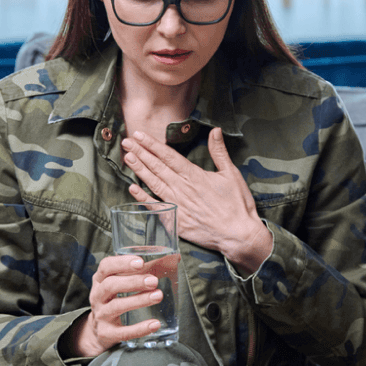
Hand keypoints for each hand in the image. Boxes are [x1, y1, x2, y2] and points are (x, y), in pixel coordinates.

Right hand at [66, 254, 163, 356]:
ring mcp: (101, 315)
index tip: (140, 262)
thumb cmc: (115, 299)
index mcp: (100, 280)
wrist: (99, 331)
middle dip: (133, 282)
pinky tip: (155, 324)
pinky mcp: (107, 334)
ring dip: (139, 300)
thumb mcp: (122, 283)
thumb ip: (145, 271)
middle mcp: (97, 296)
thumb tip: (175, 259)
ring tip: (158, 296)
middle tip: (154, 281)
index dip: (122, 263)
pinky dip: (140, 328)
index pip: (106, 266)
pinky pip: (123, 332)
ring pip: (117, 306)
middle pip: (111, 285)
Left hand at [121, 128, 271, 272]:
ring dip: (139, 170)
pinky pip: (156, 208)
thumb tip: (215, 130)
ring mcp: (178, 205)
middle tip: (126, 142)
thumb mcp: (231, 173)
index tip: (140, 135)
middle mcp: (183, 188)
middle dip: (141, 153)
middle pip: (157, 167)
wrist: (238, 235)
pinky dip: (143, 199)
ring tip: (127, 157)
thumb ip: (219, 152)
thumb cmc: (237, 204)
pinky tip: (132, 188)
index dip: (153, 145)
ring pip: (154, 184)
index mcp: (195, 175)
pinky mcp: (176, 221)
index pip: (169, 156)